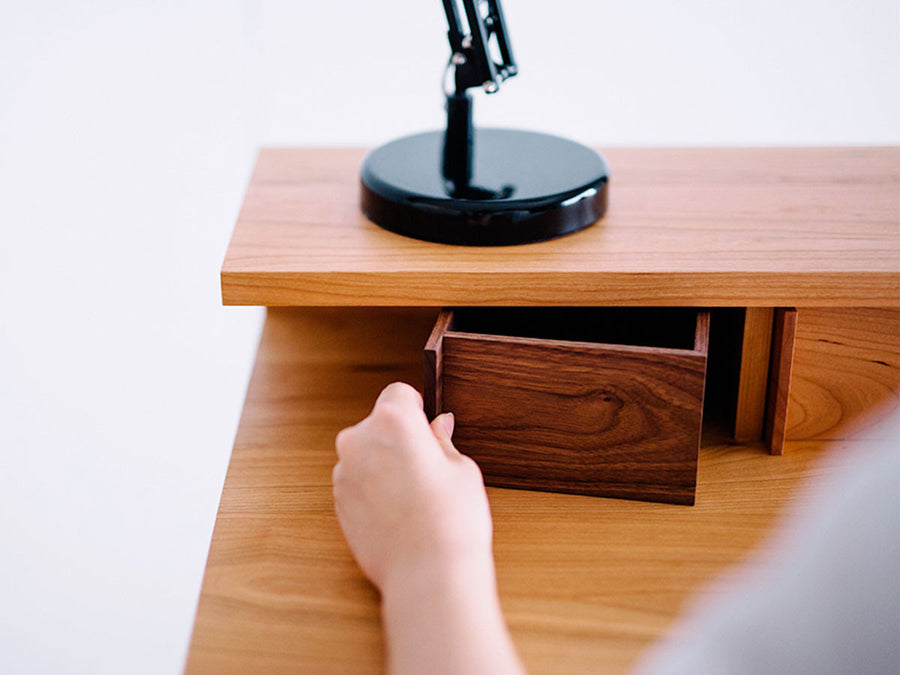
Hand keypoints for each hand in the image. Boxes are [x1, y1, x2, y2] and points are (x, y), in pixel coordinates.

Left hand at [333, 382, 525, 674]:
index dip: (416, 408)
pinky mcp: (338, 503)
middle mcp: (359, 441)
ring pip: (366, 454)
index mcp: (392, 421)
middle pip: (378, 424)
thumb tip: (438, 426)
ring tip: (415, 497)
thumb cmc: (452, 519)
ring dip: (384, 465)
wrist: (427, 574)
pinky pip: (358, 483)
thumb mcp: (461, 469)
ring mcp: (344, 473)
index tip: (429, 428)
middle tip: (428, 468)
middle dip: (399, 438)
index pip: (398, 393)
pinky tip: (400, 514)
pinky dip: (374, 490)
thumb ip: (441, 441)